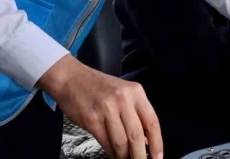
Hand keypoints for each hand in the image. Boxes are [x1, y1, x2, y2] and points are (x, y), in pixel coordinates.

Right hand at [38, 54, 162, 158]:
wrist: (71, 78)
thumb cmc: (98, 87)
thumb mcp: (123, 93)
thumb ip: (136, 114)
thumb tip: (146, 141)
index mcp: (135, 92)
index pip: (152, 122)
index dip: (157, 144)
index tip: (158, 158)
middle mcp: (123, 99)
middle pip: (137, 135)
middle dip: (140, 156)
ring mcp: (107, 109)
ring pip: (121, 142)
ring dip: (124, 157)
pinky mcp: (92, 119)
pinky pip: (106, 142)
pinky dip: (111, 153)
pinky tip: (114, 155)